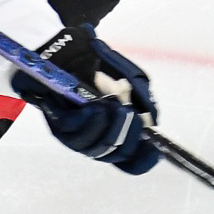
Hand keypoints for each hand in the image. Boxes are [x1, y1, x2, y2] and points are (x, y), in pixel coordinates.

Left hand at [13, 26, 159, 174]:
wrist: (76, 52)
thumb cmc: (105, 69)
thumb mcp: (132, 81)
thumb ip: (143, 101)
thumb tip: (150, 122)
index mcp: (115, 135)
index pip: (129, 161)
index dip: (143, 160)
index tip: (156, 151)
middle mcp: (96, 141)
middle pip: (114, 155)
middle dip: (127, 137)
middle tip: (131, 115)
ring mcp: (76, 136)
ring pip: (94, 147)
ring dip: (109, 129)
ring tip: (116, 108)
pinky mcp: (57, 124)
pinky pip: (72, 131)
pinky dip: (87, 121)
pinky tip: (95, 108)